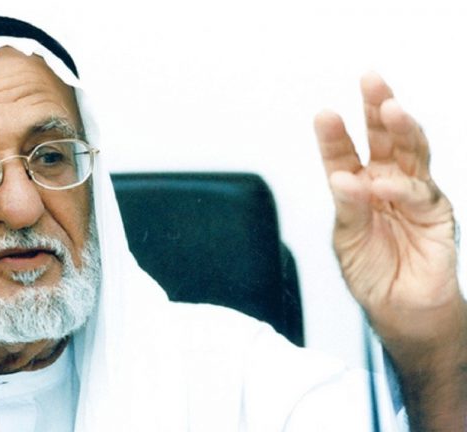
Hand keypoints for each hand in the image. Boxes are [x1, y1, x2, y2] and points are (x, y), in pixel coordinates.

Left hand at [315, 72, 466, 430]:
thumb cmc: (372, 272)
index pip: (344, 154)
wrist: (400, 310)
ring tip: (389, 108)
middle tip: (371, 81)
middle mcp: (386, 182)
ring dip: (401, 129)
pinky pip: (419, 194)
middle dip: (377, 108)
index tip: (324, 114)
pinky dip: (400, 188)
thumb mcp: (347, 240)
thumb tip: (341, 179)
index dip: (334, 134)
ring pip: (411, 152)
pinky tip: (383, 185)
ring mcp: (413, 194)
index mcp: (357, 186)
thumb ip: (347, 209)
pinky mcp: (435, 212)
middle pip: (384, 138)